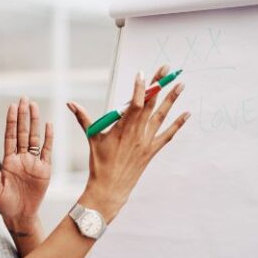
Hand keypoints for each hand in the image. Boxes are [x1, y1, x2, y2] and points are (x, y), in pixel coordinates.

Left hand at [0, 97, 52, 224]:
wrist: (20, 215)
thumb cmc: (5, 204)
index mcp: (8, 161)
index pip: (10, 137)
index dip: (11, 122)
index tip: (12, 106)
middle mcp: (21, 158)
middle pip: (23, 132)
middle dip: (23, 116)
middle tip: (24, 98)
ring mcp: (33, 163)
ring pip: (35, 138)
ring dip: (34, 122)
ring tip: (34, 106)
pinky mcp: (44, 170)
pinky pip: (47, 151)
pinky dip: (49, 138)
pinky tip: (49, 125)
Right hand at [68, 65, 189, 221]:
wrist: (110, 188)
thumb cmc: (99, 163)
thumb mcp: (92, 138)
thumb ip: (83, 118)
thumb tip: (70, 104)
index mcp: (122, 128)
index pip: (134, 104)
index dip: (140, 88)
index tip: (142, 74)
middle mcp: (136, 133)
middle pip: (150, 104)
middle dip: (158, 85)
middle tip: (167, 70)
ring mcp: (145, 142)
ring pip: (161, 116)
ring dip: (171, 100)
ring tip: (181, 85)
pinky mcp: (151, 150)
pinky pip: (167, 135)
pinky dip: (178, 124)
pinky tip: (187, 114)